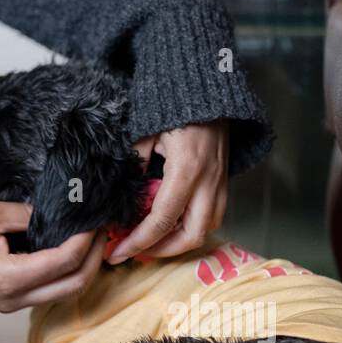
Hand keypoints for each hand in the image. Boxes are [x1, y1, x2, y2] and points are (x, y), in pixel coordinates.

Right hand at [0, 200, 106, 311]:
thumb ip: (23, 214)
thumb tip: (52, 213)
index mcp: (9, 277)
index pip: (64, 261)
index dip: (85, 240)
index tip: (93, 220)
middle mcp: (15, 298)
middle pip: (75, 285)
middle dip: (95, 257)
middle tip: (103, 231)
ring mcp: (14, 305)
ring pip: (66, 293)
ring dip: (85, 267)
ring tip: (92, 240)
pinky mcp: (13, 302)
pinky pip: (51, 292)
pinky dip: (68, 273)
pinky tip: (72, 252)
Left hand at [107, 120, 228, 263]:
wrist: (209, 88)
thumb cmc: (175, 107)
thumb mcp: (147, 132)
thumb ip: (135, 163)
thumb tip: (125, 193)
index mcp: (186, 170)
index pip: (161, 220)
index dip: (138, 241)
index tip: (117, 253)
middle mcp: (208, 182)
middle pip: (191, 236)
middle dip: (162, 251)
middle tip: (134, 253)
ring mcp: (220, 183)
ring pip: (206, 229)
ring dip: (179, 242)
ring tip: (151, 243)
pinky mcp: (225, 181)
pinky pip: (213, 216)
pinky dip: (192, 227)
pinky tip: (171, 225)